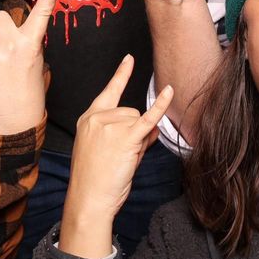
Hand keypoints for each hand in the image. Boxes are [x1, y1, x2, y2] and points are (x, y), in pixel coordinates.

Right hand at [59, 54, 173, 258]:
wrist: (88, 199)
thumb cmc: (95, 180)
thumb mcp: (107, 151)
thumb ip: (128, 134)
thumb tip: (152, 125)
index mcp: (88, 119)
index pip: (109, 92)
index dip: (121, 76)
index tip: (129, 59)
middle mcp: (98, 117)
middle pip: (131, 111)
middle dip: (134, 132)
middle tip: (121, 156)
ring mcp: (110, 125)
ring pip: (139, 121)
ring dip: (140, 139)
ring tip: (124, 160)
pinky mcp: (124, 137)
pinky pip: (147, 119)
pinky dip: (161, 106)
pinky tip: (170, 92)